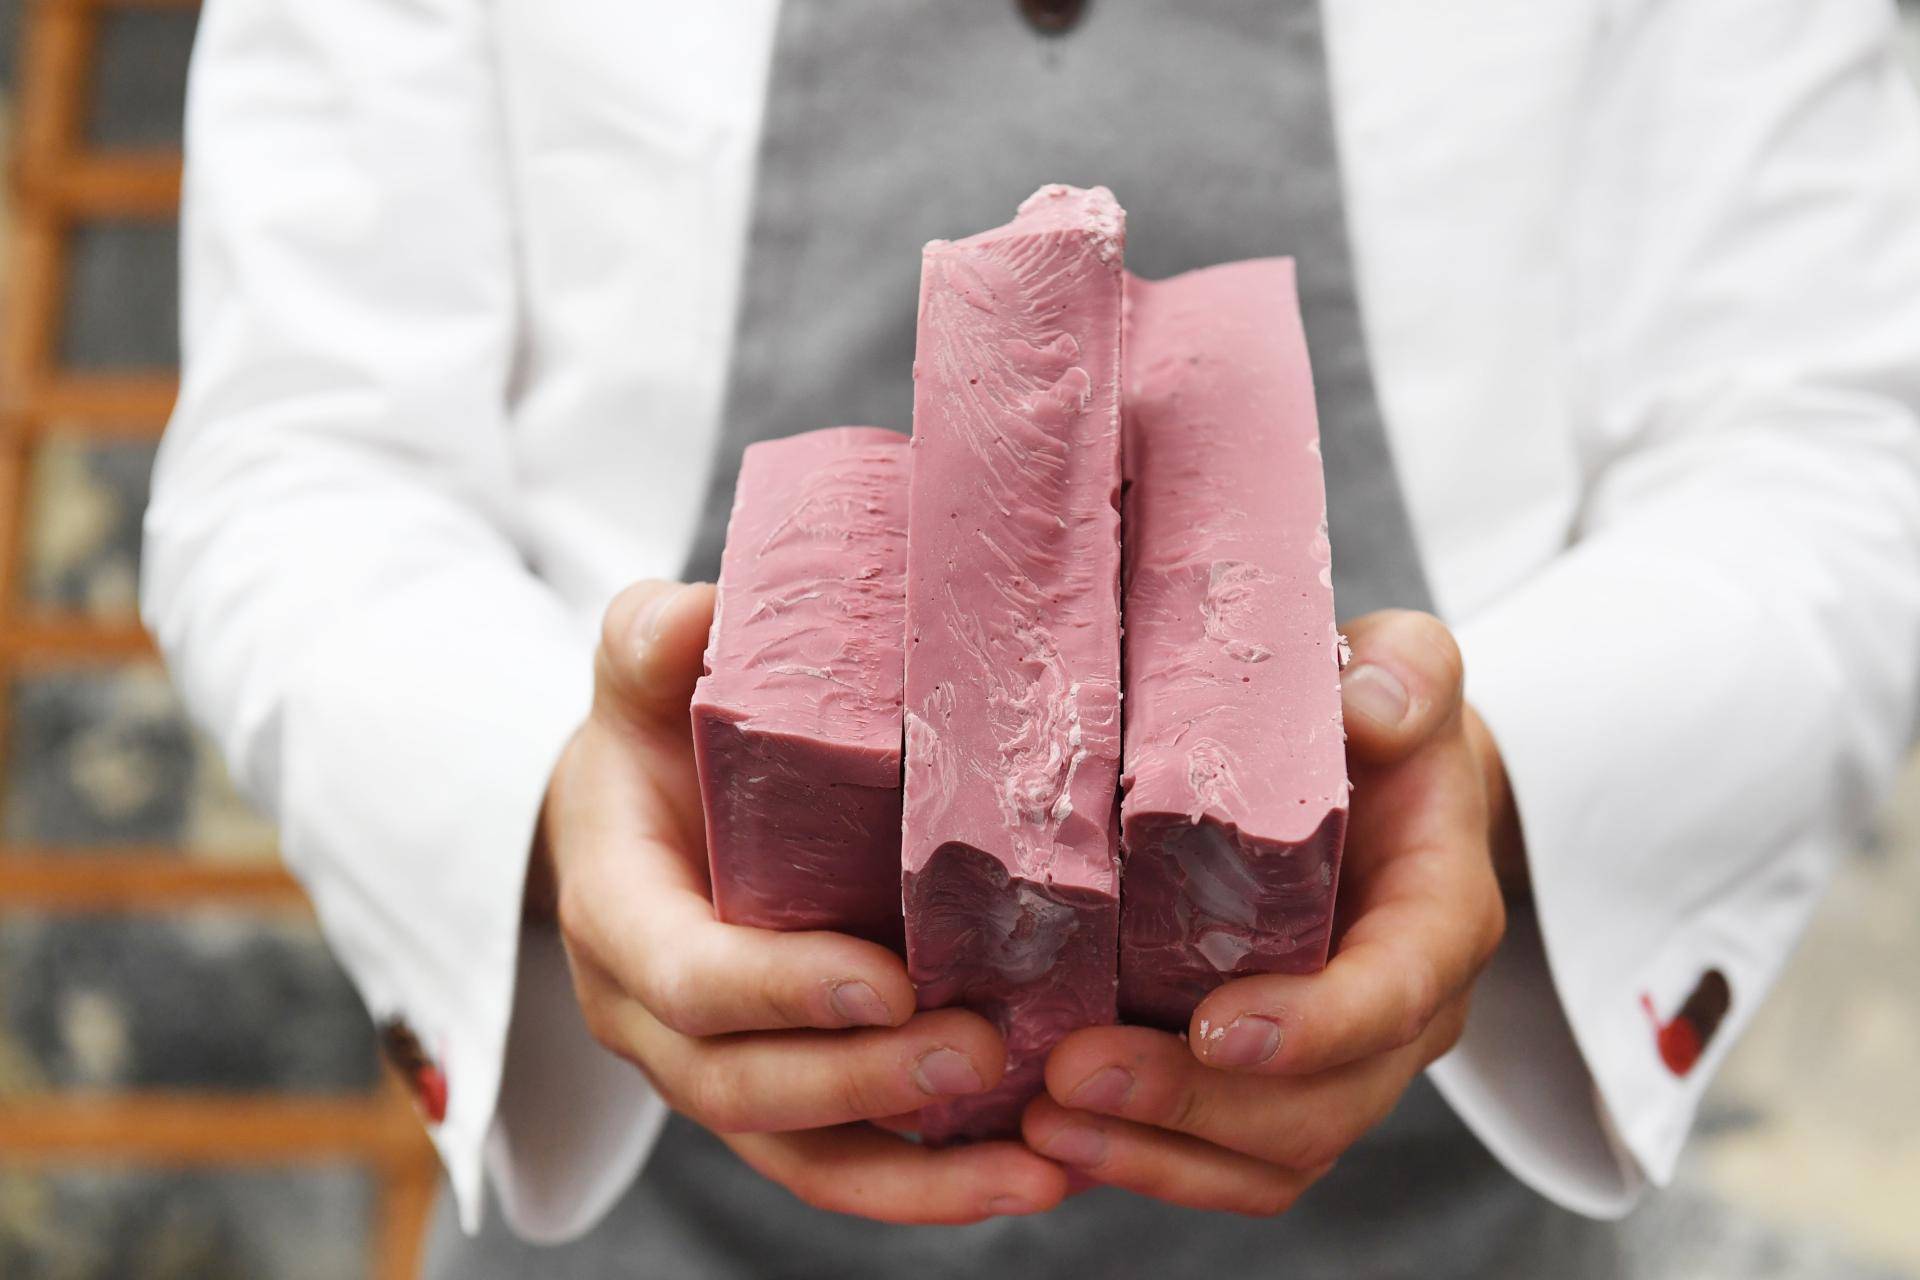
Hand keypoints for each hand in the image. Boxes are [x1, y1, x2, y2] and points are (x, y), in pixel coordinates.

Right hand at [540, 580, 1069, 1223]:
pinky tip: (1037, 1173)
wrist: (628, 818)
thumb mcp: (633, 679)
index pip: (688, 977)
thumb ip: (650, 645)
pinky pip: (844, 1165)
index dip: (778, 990)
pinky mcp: (777, 1098)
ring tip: (1041, 1171)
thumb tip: (696, 614)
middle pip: (745, 1089)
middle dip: (865, 1084)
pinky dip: (931, 1185)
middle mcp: (654, 1020)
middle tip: (983, 1054)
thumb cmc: (647, 740)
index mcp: (619, 917)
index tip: (888, 981)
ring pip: (802, 1158)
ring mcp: (714, 1072)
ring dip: (919, 1179)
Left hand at [1022, 610, 1511, 1213]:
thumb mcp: (1408, 670)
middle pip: (1322, 1105)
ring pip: (1272, 1157)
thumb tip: (1372, 710)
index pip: (1396, 994)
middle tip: (1075, 1069)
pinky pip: (1231, 1167)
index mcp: (1439, 917)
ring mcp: (1341, 1066)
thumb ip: (1408, 676)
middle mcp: (1402, 1015)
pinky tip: (1050, 1142)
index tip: (1218, 1025)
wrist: (1376, 784)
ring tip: (1043, 1120)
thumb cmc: (1376, 721)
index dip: (1316, 1026)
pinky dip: (1148, 1166)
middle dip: (1199, 1104)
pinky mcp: (1277, 1090)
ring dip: (1157, 1152)